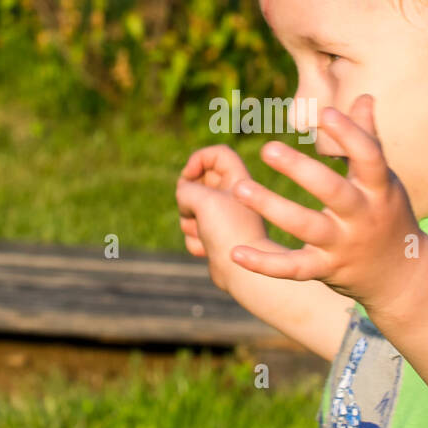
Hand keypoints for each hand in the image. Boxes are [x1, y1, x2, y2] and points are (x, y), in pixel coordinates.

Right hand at [175, 144, 268, 290]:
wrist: (243, 273)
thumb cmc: (228, 232)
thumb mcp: (203, 199)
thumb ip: (186, 188)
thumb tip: (184, 198)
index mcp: (239, 180)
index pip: (216, 154)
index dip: (198, 160)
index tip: (188, 176)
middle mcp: (233, 197)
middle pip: (198, 182)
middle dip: (189, 197)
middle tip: (194, 208)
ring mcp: (223, 218)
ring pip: (190, 210)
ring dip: (190, 222)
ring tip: (206, 233)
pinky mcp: (216, 238)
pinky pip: (193, 231)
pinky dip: (195, 241)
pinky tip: (208, 250)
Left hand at [228, 93, 421, 307]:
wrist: (400, 276)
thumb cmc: (386, 214)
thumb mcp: (383, 180)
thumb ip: (368, 139)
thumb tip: (364, 97)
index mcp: (379, 189)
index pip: (369, 158)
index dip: (350, 135)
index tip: (326, 114)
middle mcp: (362, 217)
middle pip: (332, 191)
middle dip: (301, 171)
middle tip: (267, 148)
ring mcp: (342, 245)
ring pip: (305, 226)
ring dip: (271, 207)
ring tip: (238, 188)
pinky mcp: (324, 269)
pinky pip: (292, 268)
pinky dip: (264, 263)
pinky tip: (235, 252)